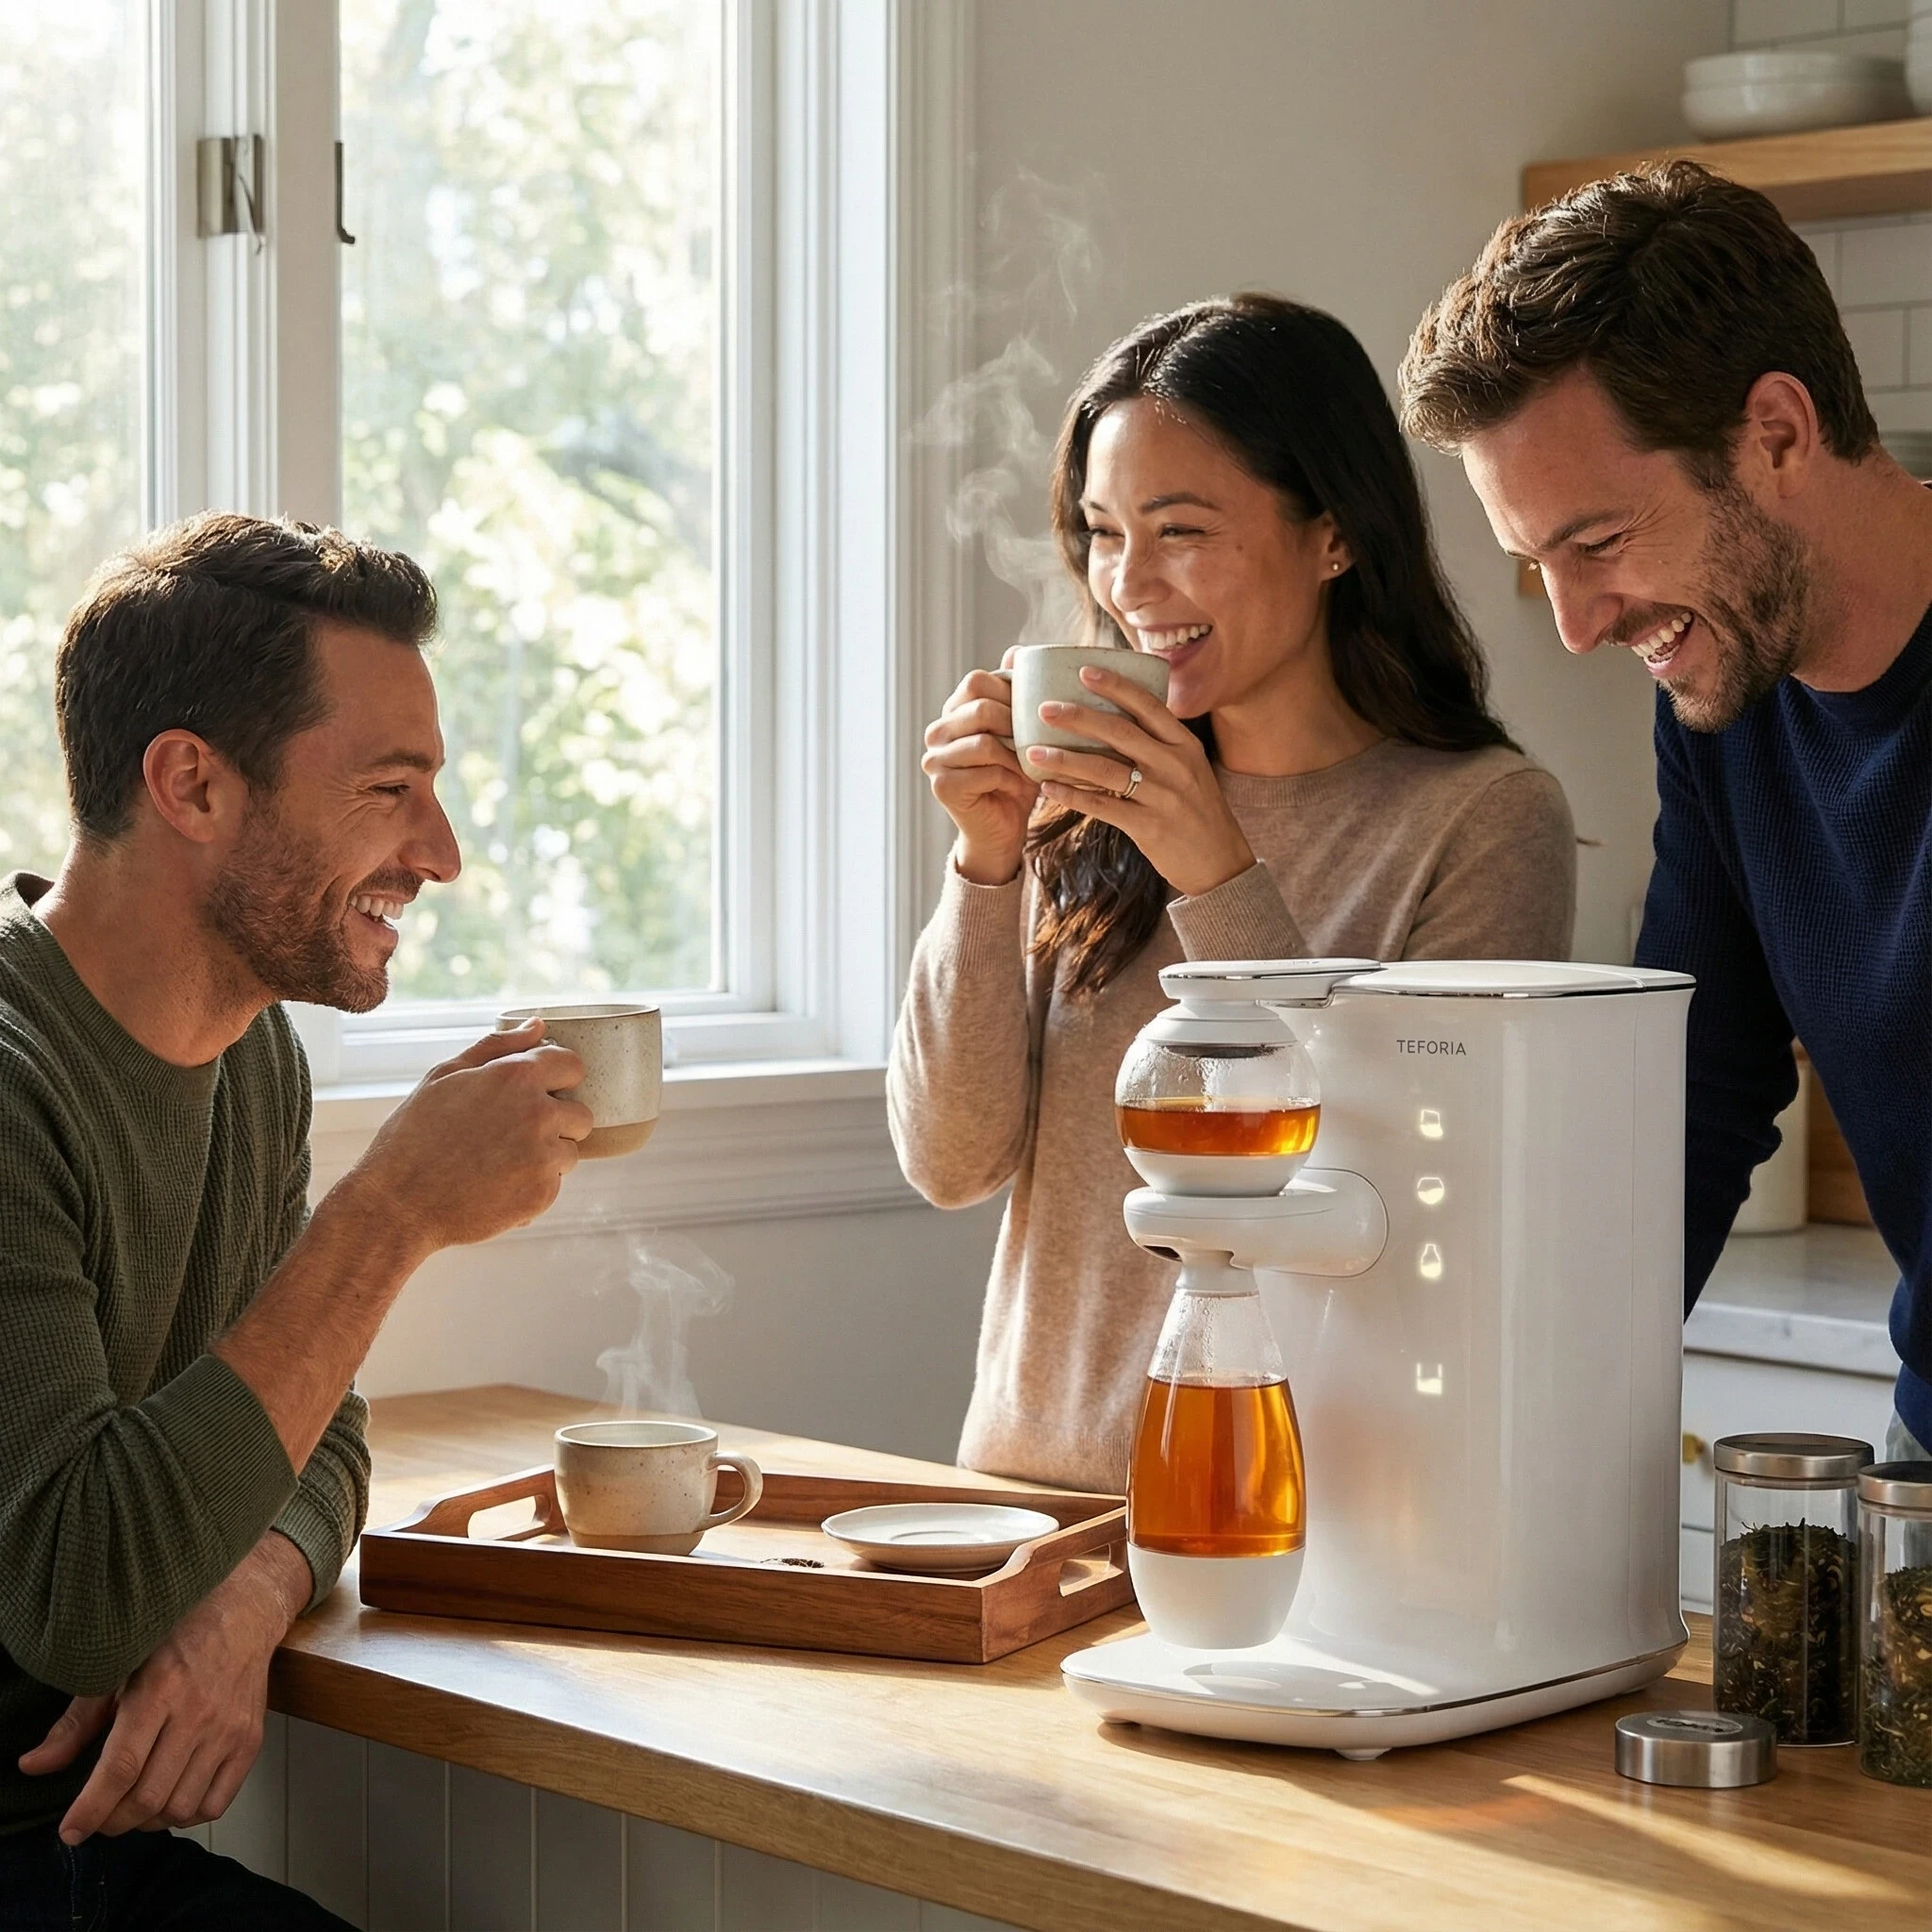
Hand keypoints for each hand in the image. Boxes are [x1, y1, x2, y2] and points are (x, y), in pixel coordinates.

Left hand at [19, 1533, 310, 1842]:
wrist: (243, 1615)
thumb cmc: (175, 1640)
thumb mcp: (119, 1670)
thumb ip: (76, 1723)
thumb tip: (33, 1766)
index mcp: (159, 1690)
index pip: (121, 1768)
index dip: (91, 1808)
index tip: (70, 1831)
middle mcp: (198, 1713)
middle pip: (148, 1796)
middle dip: (113, 1821)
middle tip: (99, 1819)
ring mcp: (228, 1729)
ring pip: (180, 1807)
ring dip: (148, 1822)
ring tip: (134, 1808)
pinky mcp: (251, 1741)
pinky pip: (215, 1804)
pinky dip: (187, 1816)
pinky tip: (172, 1799)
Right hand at [341, 1021, 594, 1254]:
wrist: (397, 1205)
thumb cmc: (414, 1136)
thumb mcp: (444, 1076)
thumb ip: (498, 1046)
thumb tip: (538, 1025)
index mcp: (517, 1077)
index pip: (574, 1066)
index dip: (558, 1079)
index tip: (540, 1092)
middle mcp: (539, 1114)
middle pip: (581, 1114)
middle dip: (556, 1122)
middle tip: (512, 1134)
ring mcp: (544, 1157)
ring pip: (569, 1152)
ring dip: (545, 1156)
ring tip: (498, 1162)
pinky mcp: (543, 1195)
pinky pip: (553, 1185)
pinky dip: (531, 1186)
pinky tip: (494, 1186)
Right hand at [920, 654, 1038, 885]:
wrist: (1004, 828)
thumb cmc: (1016, 777)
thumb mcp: (1022, 732)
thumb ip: (1017, 694)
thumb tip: (1018, 649)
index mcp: (953, 711)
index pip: (977, 680)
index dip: (1010, 692)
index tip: (1033, 712)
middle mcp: (937, 731)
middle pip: (979, 707)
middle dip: (1015, 724)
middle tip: (1036, 743)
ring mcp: (935, 759)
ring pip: (984, 741)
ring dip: (1016, 756)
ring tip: (1029, 767)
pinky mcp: (942, 786)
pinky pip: (985, 771)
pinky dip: (1010, 779)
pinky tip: (1017, 788)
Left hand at [1023, 663, 1255, 898]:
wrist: (1220, 862)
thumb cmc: (1197, 811)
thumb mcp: (1190, 769)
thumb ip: (1160, 745)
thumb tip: (1115, 720)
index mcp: (1185, 744)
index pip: (1149, 705)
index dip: (1116, 686)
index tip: (1084, 671)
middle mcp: (1175, 765)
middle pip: (1120, 732)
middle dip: (1079, 717)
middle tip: (1045, 709)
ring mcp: (1163, 796)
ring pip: (1105, 769)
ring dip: (1065, 759)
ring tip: (1033, 752)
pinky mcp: (1149, 826)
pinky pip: (1103, 806)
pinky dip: (1073, 796)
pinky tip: (1049, 789)